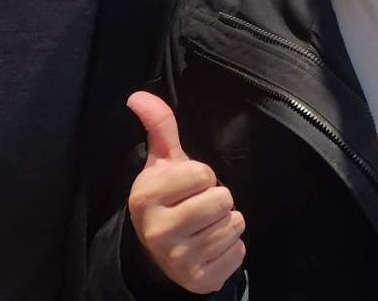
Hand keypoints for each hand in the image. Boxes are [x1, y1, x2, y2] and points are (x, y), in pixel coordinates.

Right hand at [126, 91, 244, 292]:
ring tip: (203, 226)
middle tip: (197, 207)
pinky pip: (239, 252)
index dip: (201, 176)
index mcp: (146, 198)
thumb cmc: (167, 198)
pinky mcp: (200, 280)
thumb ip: (159, 127)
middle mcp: (158, 232)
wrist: (158, 254)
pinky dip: (230, 248)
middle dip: (217, 199)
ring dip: (225, 223)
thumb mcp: (162, 163)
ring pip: (233, 224)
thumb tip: (138, 95)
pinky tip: (210, 247)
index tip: (186, 186)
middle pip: (222, 199)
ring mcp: (179, 259)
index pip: (203, 173)